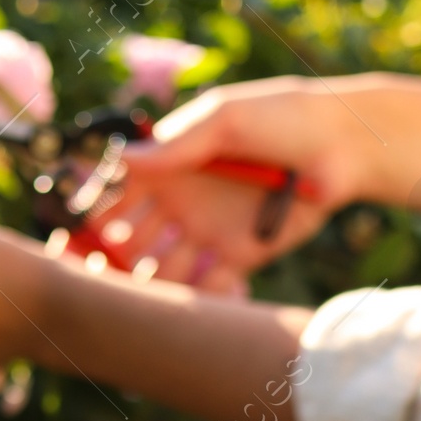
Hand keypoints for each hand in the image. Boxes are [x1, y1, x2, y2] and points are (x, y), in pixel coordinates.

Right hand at [90, 77, 380, 286]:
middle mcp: (182, 203)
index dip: (98, 215)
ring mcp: (208, 233)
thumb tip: (120, 161)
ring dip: (151, 287)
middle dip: (115, 261)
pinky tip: (190, 303)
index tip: (79, 236)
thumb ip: (176, 146)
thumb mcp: (223, 121)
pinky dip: (197, 298)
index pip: (121, 194)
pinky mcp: (240, 257)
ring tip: (144, 301)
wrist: (342, 145)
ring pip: (165, 270)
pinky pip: (208, 286)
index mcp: (171, 166)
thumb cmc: (280, 116)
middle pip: (135, 240)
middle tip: (102, 279)